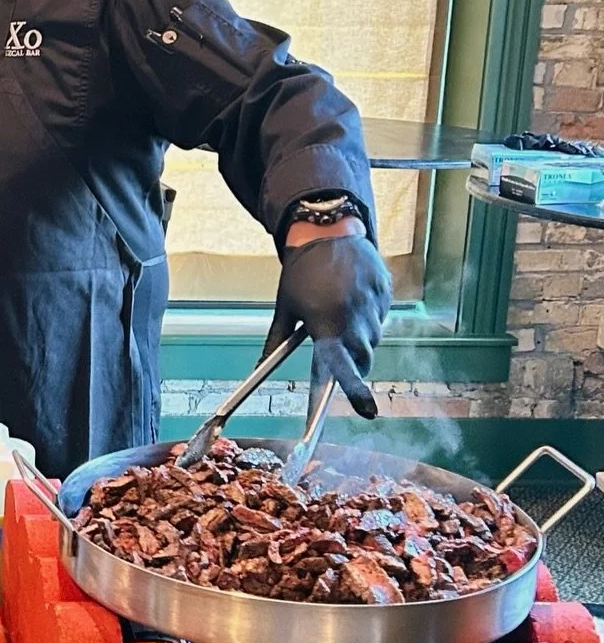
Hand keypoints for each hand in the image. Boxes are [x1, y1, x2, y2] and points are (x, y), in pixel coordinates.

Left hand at [265, 235, 391, 419]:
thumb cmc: (302, 271)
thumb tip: (257, 368)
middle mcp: (354, 317)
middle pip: (363, 357)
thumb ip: (275, 341)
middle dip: (353, 360)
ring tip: (341, 312)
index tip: (367, 411)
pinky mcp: (385, 292)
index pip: (343, 366)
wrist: (327, 231)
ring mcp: (374, 304)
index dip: (355, 390)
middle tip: (336, 343)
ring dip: (360, 336)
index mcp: (327, 323)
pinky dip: (369, 315)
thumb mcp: (285, 306)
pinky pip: (381, 316)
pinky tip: (352, 298)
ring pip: (373, 338)